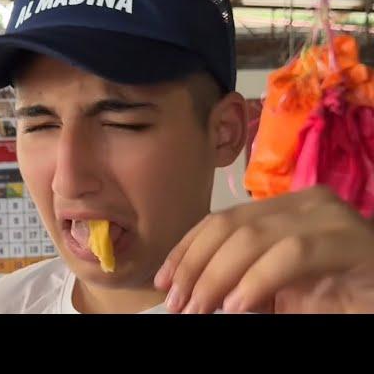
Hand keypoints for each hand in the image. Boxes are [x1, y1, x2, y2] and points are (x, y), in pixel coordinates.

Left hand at [154, 186, 373, 313]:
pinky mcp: (347, 240)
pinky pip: (290, 255)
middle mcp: (303, 202)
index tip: (163, 281)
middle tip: (177, 303)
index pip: (220, 221)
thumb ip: (241, 282)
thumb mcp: (277, 289)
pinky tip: (236, 306)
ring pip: (252, 237)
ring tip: (198, 308)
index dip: (187, 250)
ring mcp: (326, 216)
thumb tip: (193, 293)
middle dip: (195, 265)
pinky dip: (256, 281)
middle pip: (229, 226)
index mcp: (282, 208)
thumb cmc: (339, 296)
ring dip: (216, 276)